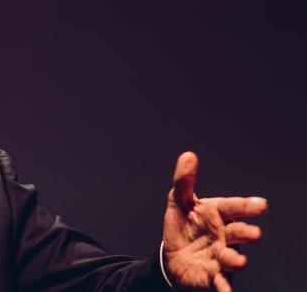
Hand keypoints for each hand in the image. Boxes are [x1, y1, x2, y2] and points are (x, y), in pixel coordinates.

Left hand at [163, 152, 266, 291]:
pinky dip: (224, 290)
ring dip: (237, 260)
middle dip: (246, 233)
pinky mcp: (213, 276)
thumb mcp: (178, 200)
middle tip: (253, 234)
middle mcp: (224, 235)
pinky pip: (221, 283)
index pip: (233, 207)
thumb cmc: (182, 225)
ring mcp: (220, 256)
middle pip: (238, 232)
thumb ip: (183, 180)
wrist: (173, 256)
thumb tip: (188, 155)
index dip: (247, 206)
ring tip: (238, 260)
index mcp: (217, 214)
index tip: (261, 205)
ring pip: (232, 258)